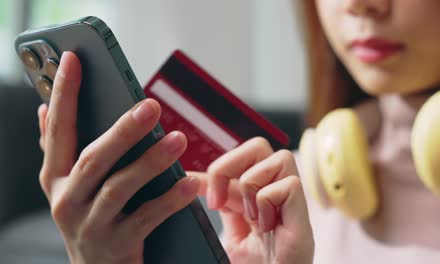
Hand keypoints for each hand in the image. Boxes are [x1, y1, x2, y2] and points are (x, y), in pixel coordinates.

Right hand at [37, 51, 199, 263]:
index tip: (74, 60)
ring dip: (149, 162)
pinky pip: (146, 219)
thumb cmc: (90, 216)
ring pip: (119, 187)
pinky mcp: (116, 245)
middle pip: (93, 158)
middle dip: (121, 131)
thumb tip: (43, 108)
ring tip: (177, 140)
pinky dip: (169, 200)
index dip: (64, 94)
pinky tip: (190, 184)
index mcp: (57, 178)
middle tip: (150, 105)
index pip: (58, 130)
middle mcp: (67, 200)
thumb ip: (58, 149)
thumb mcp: (69, 185)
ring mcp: (89, 225)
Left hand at [192, 138, 313, 263]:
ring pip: (278, 157)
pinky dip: (268, 202)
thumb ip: (222, 205)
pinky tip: (265, 226)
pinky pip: (288, 184)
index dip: (215, 168)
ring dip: (253, 185)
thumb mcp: (230, 235)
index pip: (239, 163)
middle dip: (230, 164)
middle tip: (217, 199)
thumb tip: (191, 179)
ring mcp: (292, 205)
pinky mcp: (303, 216)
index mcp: (258, 200)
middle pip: (259, 146)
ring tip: (250, 217)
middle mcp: (276, 196)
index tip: (188, 182)